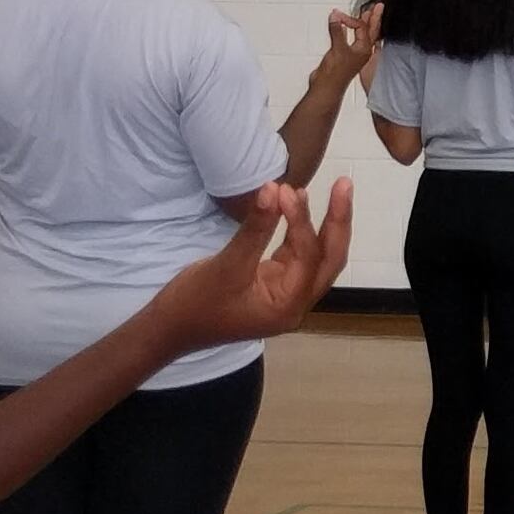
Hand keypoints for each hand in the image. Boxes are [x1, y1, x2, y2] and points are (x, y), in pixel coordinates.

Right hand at [152, 181, 355, 348]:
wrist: (168, 330)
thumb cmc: (195, 304)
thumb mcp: (226, 266)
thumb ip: (254, 229)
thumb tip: (273, 189)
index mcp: (288, 307)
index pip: (308, 257)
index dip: (301, 220)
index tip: (286, 189)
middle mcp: (295, 304)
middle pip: (329, 259)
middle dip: (338, 221)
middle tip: (345, 184)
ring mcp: (286, 296)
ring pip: (317, 257)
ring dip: (323, 225)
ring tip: (332, 189)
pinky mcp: (274, 286)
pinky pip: (297, 256)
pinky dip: (300, 232)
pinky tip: (297, 206)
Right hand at [317, 5, 381, 84]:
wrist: (325, 88)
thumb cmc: (335, 74)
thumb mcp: (337, 49)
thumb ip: (337, 31)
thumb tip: (336, 16)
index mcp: (364, 49)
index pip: (363, 28)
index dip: (351, 19)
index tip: (338, 15)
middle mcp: (362, 51)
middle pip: (370, 30)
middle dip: (373, 17)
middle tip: (379, 6)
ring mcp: (354, 54)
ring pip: (362, 35)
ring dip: (362, 24)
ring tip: (366, 13)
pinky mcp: (345, 56)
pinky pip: (352, 40)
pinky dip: (350, 32)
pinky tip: (346, 28)